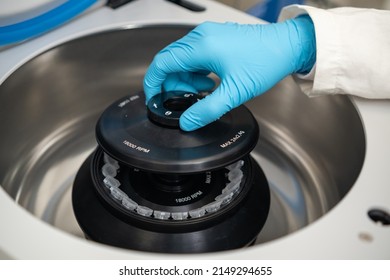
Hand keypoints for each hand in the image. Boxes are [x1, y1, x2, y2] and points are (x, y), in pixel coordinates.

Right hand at [143, 16, 315, 130]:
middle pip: (170, 61)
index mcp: (201, 47)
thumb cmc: (265, 62)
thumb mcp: (234, 93)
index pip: (162, 63)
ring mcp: (208, 36)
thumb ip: (207, 110)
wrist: (286, 47)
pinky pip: (194, 56)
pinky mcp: (215, 39)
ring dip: (186, 79)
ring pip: (182, 59)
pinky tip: (209, 82)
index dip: (153, 83)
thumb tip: (187, 122)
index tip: (154, 98)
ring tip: (203, 92)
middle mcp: (200, 37)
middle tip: (183, 100)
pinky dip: (195, 72)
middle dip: (172, 84)